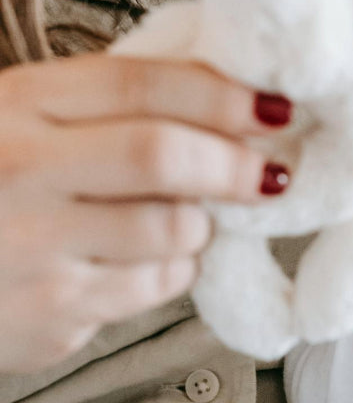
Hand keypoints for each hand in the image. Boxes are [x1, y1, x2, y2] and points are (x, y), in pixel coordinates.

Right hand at [0, 54, 291, 373]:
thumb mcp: (27, 119)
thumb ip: (110, 106)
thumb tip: (237, 100)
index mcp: (16, 105)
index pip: (140, 85)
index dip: (222, 95)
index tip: (276, 109)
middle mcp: (17, 172)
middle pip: (161, 157)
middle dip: (234, 165)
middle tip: (272, 175)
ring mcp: (28, 250)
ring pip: (171, 231)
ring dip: (201, 224)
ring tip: (183, 217)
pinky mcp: (46, 317)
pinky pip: (153, 288)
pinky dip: (171, 270)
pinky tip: (140, 258)